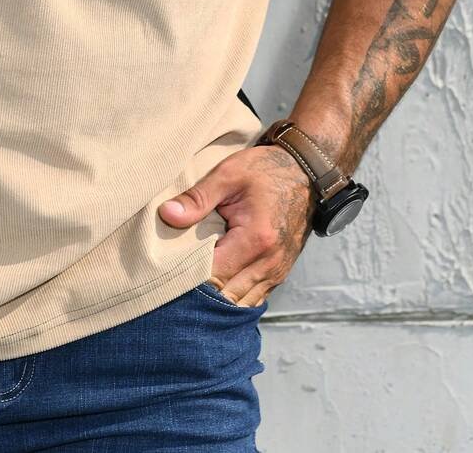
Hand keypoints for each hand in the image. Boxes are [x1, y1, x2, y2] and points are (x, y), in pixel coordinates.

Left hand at [157, 144, 317, 306]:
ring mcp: (278, 271)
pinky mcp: (280, 273)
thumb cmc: (265, 170)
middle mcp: (270, 263)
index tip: (168, 267)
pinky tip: (216, 286)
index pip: (215, 274)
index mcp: (256, 239)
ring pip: (241, 302)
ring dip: (218, 298)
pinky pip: (254, 297)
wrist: (306, 172)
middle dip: (200, 292)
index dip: (189, 275)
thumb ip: (198, 198)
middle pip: (227, 296)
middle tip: (174, 280)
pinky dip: (234, 296)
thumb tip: (167, 214)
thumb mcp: (228, 174)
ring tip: (193, 285)